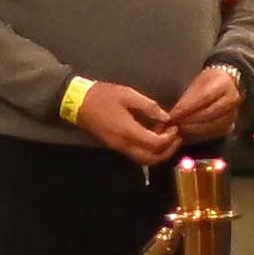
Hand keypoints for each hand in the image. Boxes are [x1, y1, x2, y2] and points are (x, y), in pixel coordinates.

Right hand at [68, 77, 183, 164]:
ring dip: (158, 154)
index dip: (169, 138)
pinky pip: (135, 155)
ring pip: (143, 160)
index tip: (174, 127)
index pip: (155, 143)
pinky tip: (153, 137)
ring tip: (167, 139)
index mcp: (128, 131)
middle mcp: (124, 144)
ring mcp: (118, 147)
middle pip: (151, 158)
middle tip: (176, 137)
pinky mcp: (115, 146)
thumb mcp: (128, 94)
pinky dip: (148, 151)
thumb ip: (148, 106)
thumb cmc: (103, 96)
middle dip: (167, 151)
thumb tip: (165, 117)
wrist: (77, 102)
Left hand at [166, 61, 247, 143]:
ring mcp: (232, 115)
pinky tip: (186, 133)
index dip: (186, 107)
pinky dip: (196, 135)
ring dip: (191, 129)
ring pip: (209, 126)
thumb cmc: (209, 82)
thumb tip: (172, 114)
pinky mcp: (229, 126)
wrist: (227, 85)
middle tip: (172, 124)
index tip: (172, 114)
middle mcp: (232, 100)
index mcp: (224, 83)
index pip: (204, 97)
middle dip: (187, 120)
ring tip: (177, 129)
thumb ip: (187, 97)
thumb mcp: (197, 83)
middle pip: (208, 114)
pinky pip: (211, 134)